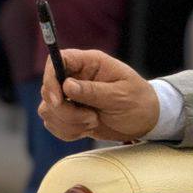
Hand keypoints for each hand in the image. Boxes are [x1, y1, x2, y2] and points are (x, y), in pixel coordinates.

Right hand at [37, 48, 158, 141]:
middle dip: (64, 110)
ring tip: (93, 122)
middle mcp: (77, 76)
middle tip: (91, 118)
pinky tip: (86, 130)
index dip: (50, 79)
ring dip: (68, 123)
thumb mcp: (120, 95)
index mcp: (90, 63)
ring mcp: (71, 96)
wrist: (145, 120)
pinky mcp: (69, 113)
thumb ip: (93, 91)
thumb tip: (66, 85)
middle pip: (48, 89)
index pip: (57, 60)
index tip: (59, 101)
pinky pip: (53, 123)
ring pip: (48, 109)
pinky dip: (67, 131)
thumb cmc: (138, 101)